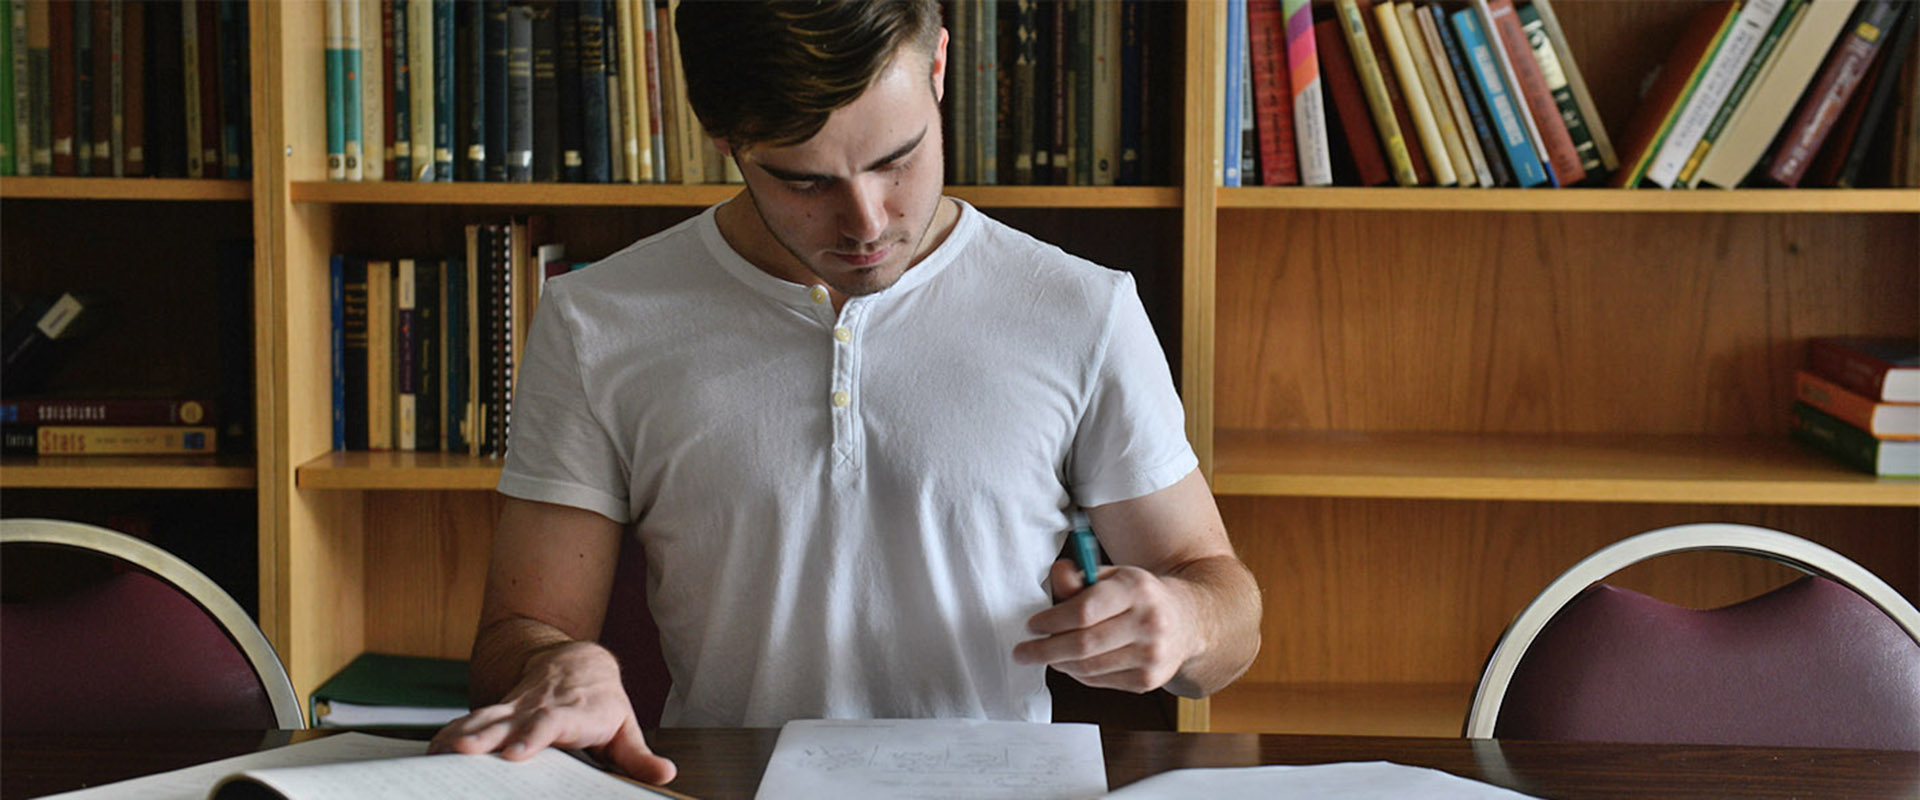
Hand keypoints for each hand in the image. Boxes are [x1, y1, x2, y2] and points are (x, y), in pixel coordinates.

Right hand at [428, 641, 676, 784]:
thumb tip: (665, 775)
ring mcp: (517, 706)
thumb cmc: (603, 701)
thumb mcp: (625, 727)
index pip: (553, 722)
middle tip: (465, 753)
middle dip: (488, 737)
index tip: (519, 752)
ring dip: (462, 734)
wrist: (580, 662)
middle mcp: (541, 706)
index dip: (534, 735)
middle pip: (511, 720)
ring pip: (487, 717)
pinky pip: (473, 720)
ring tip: (440, 752)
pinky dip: (452, 733)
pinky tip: (433, 749)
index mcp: (575, 712)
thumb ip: (639, 757)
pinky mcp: (499, 710)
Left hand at [1011, 558, 1205, 693]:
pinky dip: (1079, 674)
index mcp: (1137, 589)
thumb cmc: (1140, 596)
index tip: (1032, 625)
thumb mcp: (1113, 575)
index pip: (1085, 611)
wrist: (1187, 621)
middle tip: (1024, 651)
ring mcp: (1152, 655)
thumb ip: (1080, 576)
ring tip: (1045, 655)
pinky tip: (1071, 664)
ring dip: (1059, 663)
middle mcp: (1149, 622)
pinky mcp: (1149, 680)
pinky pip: (1100, 681)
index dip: (1052, 621)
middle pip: (1084, 644)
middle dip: (1046, 649)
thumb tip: (1057, 576)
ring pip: (1089, 667)